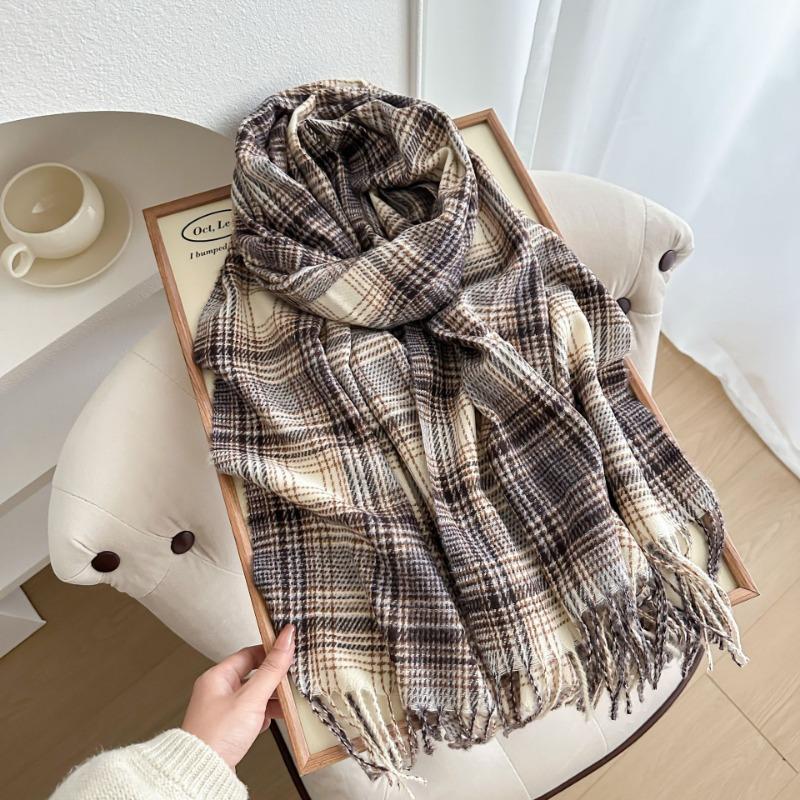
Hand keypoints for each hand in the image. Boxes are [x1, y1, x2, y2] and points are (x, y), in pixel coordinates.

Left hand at [181, 624, 294, 768]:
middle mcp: (218, 692)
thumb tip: (286, 640)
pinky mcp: (229, 728)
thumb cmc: (216, 736)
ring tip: (288, 700)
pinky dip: (265, 714)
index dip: (270, 650)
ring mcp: (223, 711)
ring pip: (254, 696)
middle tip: (292, 676)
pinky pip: (252, 714)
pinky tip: (274, 718)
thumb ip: (271, 669)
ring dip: (271, 698)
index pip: (249, 654)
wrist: (204, 773)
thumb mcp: (251, 698)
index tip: (288, 648)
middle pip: (253, 675)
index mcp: (217, 677)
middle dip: (274, 678)